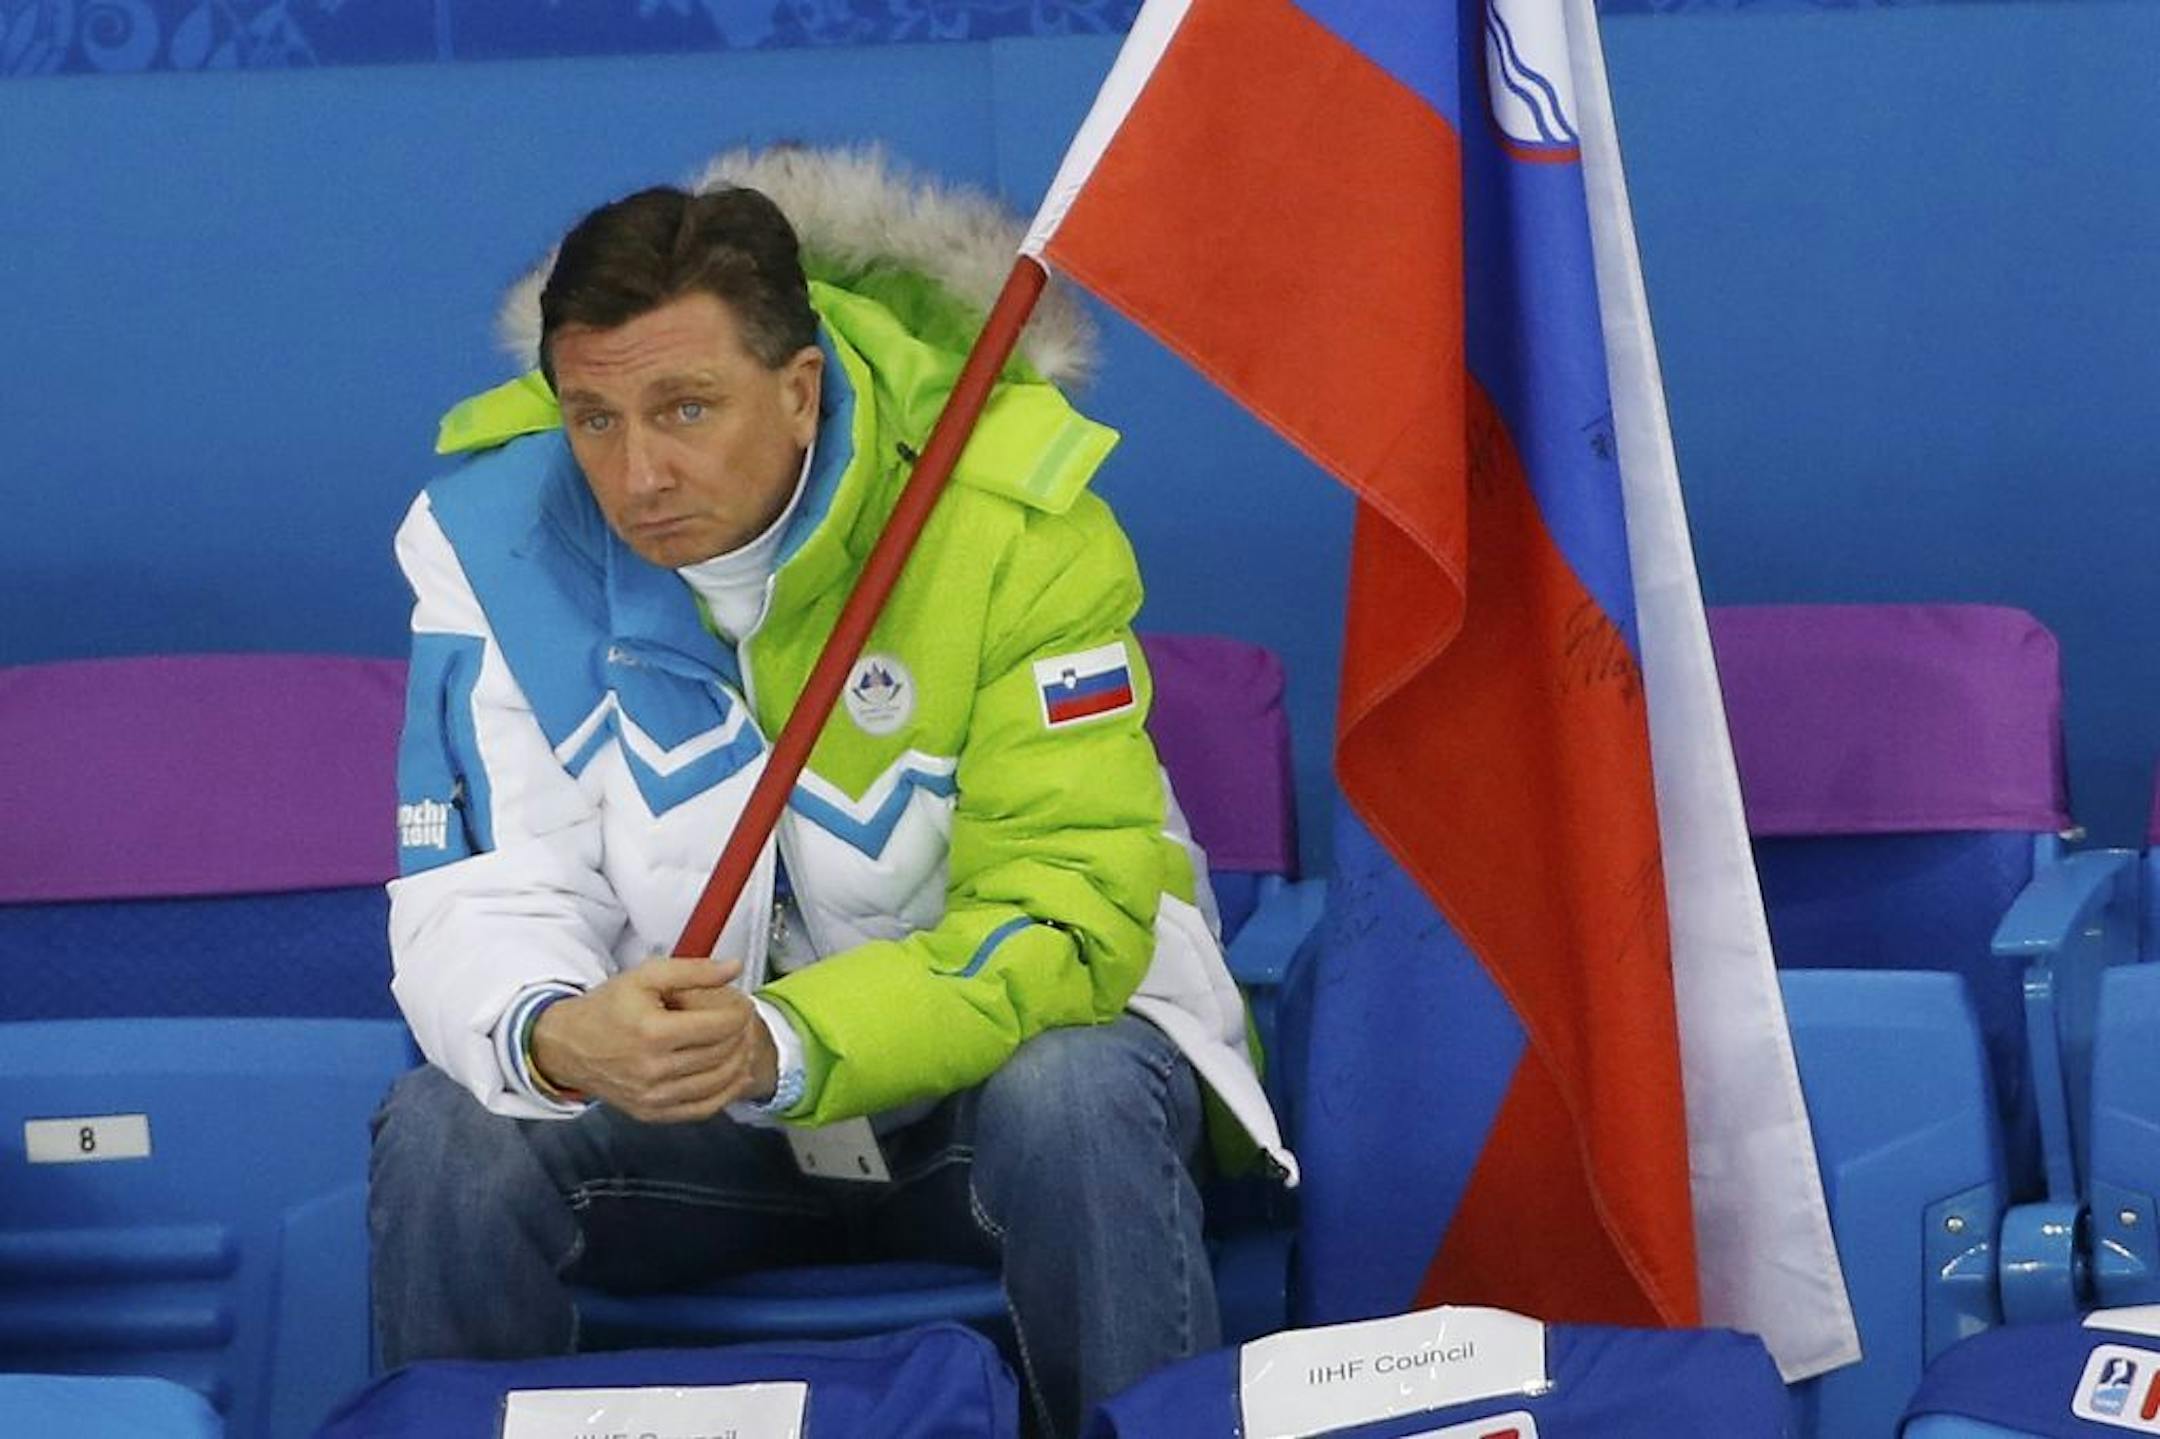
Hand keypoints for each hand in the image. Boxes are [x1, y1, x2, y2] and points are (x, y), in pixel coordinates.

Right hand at [529, 958, 778, 1122]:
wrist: (568, 1045)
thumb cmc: (607, 1008)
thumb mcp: (647, 976)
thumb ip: (694, 971)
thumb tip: (734, 968)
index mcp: (652, 1031)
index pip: (719, 1026)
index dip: (740, 1013)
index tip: (742, 1005)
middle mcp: (653, 1069)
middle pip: (721, 1054)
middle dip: (742, 1035)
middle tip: (743, 1022)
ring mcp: (652, 1096)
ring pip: (718, 1083)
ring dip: (739, 1062)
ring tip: (741, 1043)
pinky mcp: (651, 1113)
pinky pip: (702, 1109)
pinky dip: (726, 1092)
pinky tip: (733, 1074)